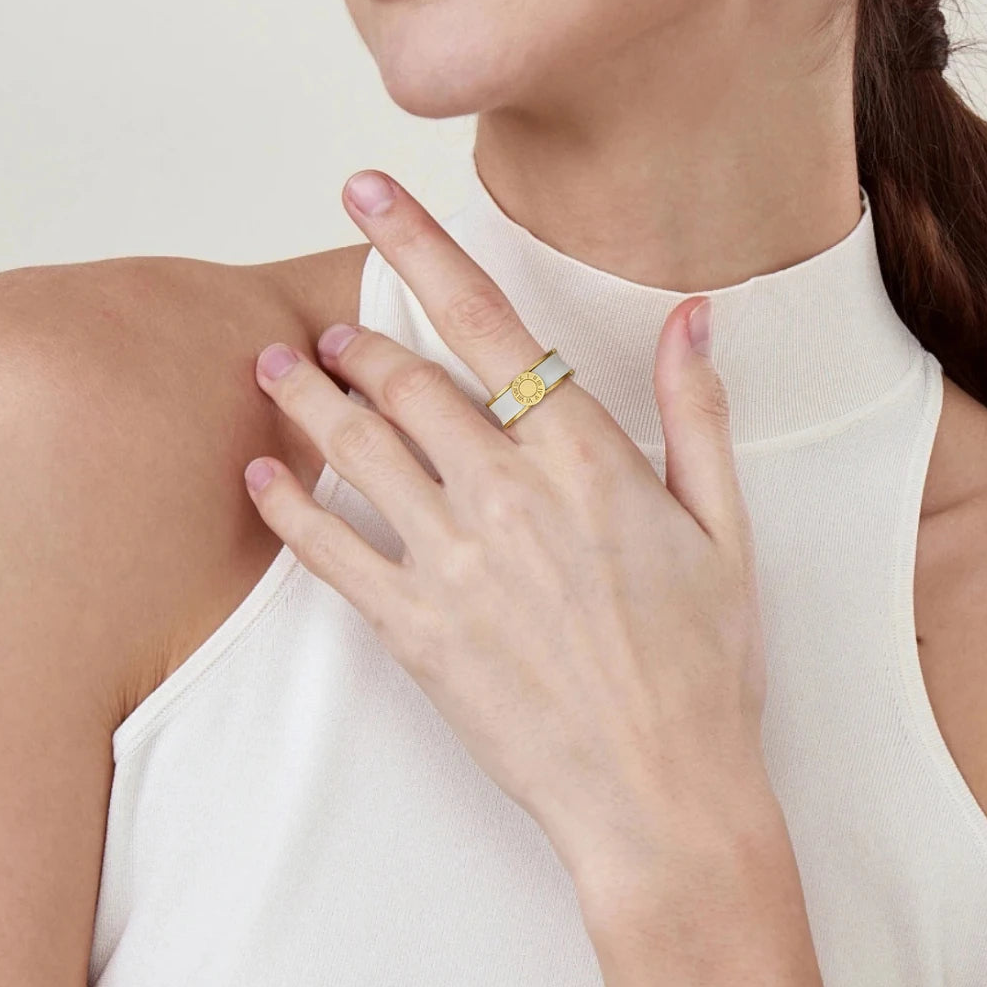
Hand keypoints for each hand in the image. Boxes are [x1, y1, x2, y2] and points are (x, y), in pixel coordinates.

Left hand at [245, 168, 772, 896]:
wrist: (661, 794)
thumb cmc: (705, 669)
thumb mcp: (726, 532)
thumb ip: (696, 416)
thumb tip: (693, 319)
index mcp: (587, 457)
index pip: (487, 321)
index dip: (419, 243)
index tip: (366, 192)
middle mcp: (509, 493)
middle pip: (406, 379)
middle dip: (359, 337)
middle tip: (330, 323)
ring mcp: (455, 562)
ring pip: (357, 447)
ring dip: (308, 397)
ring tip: (275, 368)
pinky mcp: (415, 631)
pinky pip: (329, 550)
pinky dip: (287, 504)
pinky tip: (261, 473)